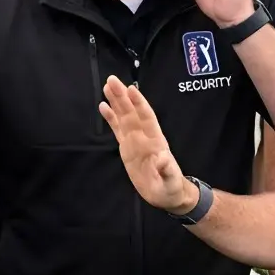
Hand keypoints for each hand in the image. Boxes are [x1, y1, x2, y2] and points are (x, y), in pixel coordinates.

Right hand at [101, 76, 192, 212]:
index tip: (131, 90)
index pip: (147, 118)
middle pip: (132, 113)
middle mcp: (144, 136)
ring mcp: (135, 141)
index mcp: (156, 141)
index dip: (139, 104)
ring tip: (107, 86)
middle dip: (122, 97)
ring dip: (116, 102)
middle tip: (111, 80)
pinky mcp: (127, 148)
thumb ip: (167, 170)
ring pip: (124, 117)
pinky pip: (117, 130)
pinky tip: (103, 106)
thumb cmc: (171, 187)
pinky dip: (111, 118)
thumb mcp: (171, 181)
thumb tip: (162, 159)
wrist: (166, 194)